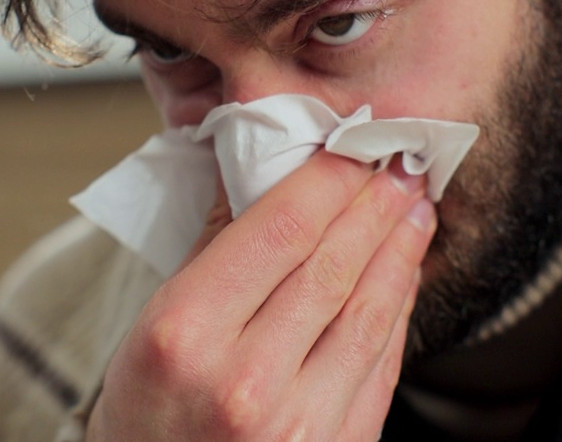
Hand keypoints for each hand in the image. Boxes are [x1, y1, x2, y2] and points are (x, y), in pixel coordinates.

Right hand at [86, 152, 436, 440]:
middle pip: (330, 267)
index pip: (279, 231)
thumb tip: (264, 174)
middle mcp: (244, 381)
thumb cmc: (145, 415)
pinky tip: (404, 277)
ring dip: (400, 254)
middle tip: (401, 167)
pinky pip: (379, 367)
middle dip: (374, 208)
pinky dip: (396, 313)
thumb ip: (213, 250)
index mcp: (185, 334)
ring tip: (415, 211)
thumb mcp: (151, 326)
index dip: (329, 181)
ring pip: (367, 315)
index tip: (354, 148)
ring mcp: (296, 426)